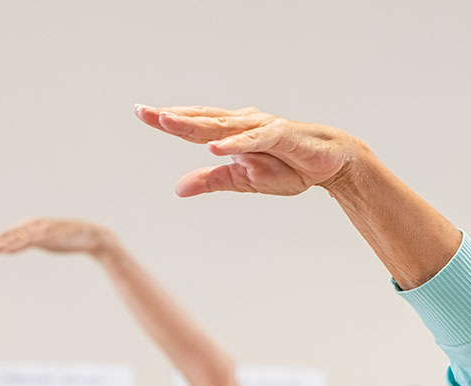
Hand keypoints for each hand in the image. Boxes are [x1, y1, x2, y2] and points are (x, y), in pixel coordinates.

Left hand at [0, 217, 112, 256]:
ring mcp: (41, 229)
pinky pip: (30, 240)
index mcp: (29, 227)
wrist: (92, 236)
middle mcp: (32, 225)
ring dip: (0, 244)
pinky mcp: (50, 234)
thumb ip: (29, 242)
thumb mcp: (44, 241)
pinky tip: (7, 250)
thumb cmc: (67, 239)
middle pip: (6, 235)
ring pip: (16, 237)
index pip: (5, 236)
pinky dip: (17, 245)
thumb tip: (13, 247)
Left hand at [135, 104, 362, 197]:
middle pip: (201, 120)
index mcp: (230, 134)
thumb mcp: (242, 180)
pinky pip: (254, 140)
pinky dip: (234, 143)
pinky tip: (215, 146)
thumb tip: (178, 189)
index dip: (167, 120)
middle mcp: (242, 125)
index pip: (193, 125)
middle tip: (143, 111)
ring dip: (194, 124)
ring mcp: (261, 129)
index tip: (141, 113)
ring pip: (222, 126)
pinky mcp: (281, 136)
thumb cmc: (287, 166)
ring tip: (167, 121)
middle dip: (172, 116)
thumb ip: (211, 181)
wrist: (329, 164)